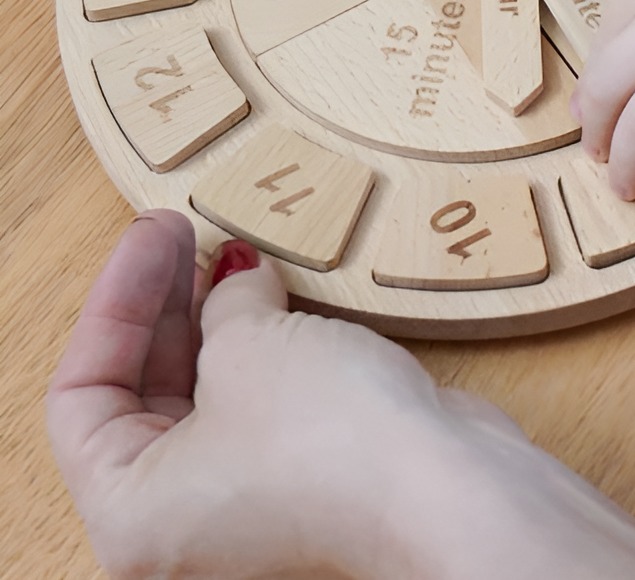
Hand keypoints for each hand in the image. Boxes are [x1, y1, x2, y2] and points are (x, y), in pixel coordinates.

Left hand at [48, 211, 634, 579]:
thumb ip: (223, 304)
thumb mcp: (246, 345)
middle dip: (168, 305)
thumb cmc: (329, 441)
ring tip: (234, 246)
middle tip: (188, 229)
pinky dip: (265, 342)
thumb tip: (233, 281)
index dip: (117, 300)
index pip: (83, 394)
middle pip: (143, 394)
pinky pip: (264, 399)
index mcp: (132, 506)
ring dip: (219, 317)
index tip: (156, 232)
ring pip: (208, 394)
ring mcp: (248, 497)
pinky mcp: (307, 474)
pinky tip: (281, 287)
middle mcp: (181, 515)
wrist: (443, 484)